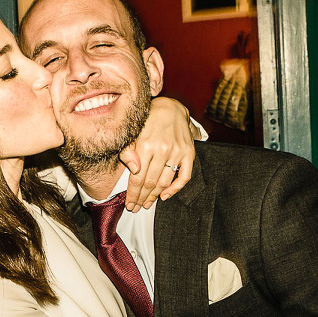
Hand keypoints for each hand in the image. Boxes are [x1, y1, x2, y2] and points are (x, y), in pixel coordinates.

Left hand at [119, 96, 195, 210]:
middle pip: (150, 182)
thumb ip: (128, 152)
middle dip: (141, 198)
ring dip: (155, 196)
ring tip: (147, 204)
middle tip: (136, 208)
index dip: (132, 194)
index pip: (137, 177)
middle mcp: (162, 149)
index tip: (129, 204)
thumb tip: (134, 170)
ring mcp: (177, 152)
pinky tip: (165, 196)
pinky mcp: (189, 153)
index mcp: (145, 145)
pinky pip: (184, 176)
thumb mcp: (132, 134)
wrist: (170, 107)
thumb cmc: (146, 122)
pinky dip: (175, 189)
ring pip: (165, 181)